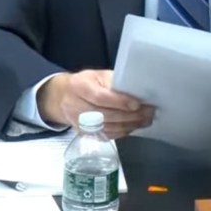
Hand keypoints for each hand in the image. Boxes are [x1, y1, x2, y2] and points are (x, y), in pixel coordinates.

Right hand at [37, 70, 154, 139]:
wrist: (62, 98)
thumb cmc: (85, 83)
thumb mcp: (97, 75)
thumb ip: (113, 82)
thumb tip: (137, 90)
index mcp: (79, 87)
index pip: (100, 97)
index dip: (119, 102)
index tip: (136, 103)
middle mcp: (76, 106)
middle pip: (105, 115)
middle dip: (130, 115)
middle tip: (148, 112)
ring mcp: (79, 123)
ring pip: (107, 128)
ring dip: (129, 125)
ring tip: (145, 120)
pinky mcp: (85, 133)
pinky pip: (106, 135)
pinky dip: (122, 132)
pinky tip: (134, 126)